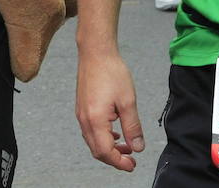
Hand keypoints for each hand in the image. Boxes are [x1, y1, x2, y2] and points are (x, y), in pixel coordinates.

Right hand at [77, 49, 145, 170]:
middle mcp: (84, 120)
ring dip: (109, 148)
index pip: (105, 152)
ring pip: (93, 142)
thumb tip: (137, 147)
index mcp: (95, 120)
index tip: (132, 165)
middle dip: (114, 158)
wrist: (95, 52)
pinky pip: (90, 131)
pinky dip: (102, 138)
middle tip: (131, 160)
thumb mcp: (128, 101)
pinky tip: (115, 132)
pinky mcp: (82, 108)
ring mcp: (81, 114)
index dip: (119, 162)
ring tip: (126, 146)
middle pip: (97, 150)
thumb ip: (133, 127)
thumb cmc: (111, 72)